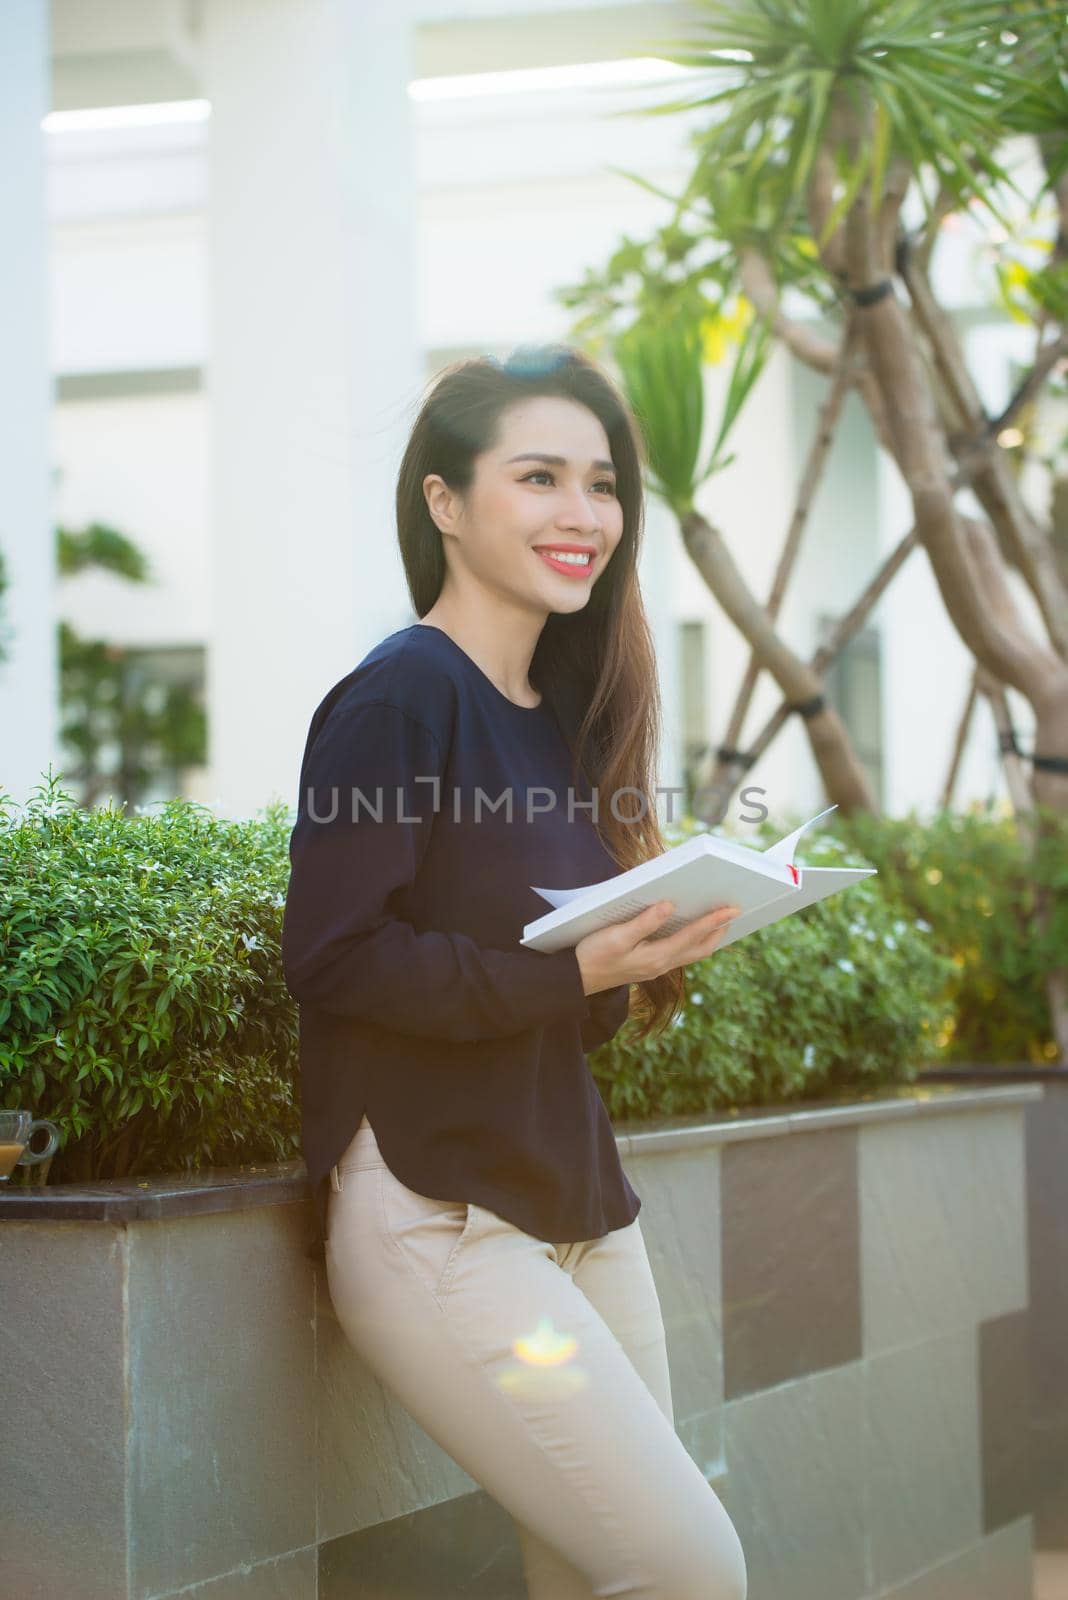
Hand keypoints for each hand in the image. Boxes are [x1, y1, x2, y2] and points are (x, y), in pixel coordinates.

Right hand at [574, 899, 740, 996]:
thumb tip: (669, 906)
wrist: (577, 979)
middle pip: (700, 948)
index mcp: (656, 956)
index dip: (713, 921)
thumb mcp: (617, 936)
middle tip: (734, 912)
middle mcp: (661, 964)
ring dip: (709, 937)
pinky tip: (690, 931)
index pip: (692, 935)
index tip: (731, 909)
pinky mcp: (649, 966)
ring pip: (692, 953)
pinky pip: (680, 953)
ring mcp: (656, 967)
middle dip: (719, 930)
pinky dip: (692, 941)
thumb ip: (644, 922)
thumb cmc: (593, 955)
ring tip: (720, 921)